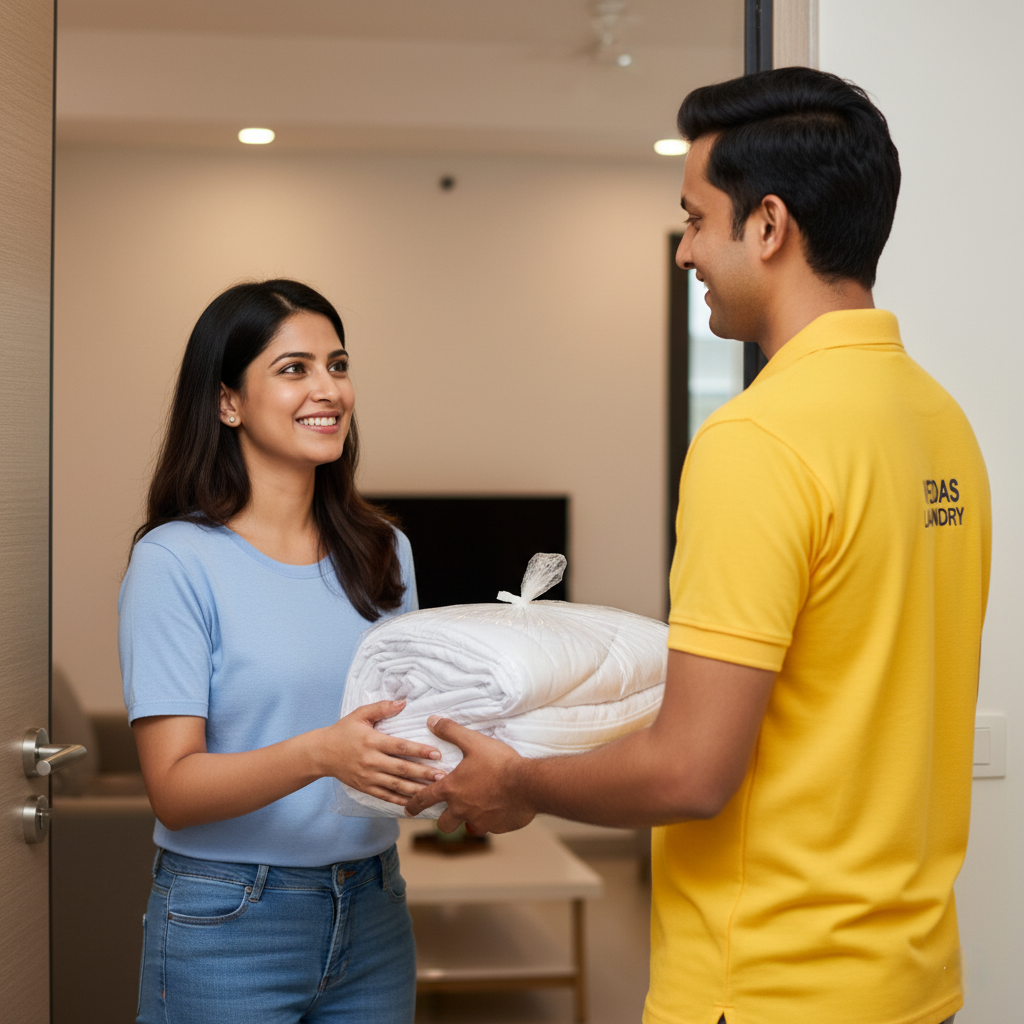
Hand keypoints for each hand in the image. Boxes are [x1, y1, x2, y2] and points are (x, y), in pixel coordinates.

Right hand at [315, 701, 444, 806]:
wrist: (321, 753)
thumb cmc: (343, 731)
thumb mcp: (360, 715)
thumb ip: (381, 708)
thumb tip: (403, 703)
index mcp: (372, 741)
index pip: (400, 747)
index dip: (419, 750)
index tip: (436, 754)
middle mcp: (371, 761)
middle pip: (401, 769)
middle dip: (423, 773)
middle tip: (443, 776)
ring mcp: (368, 777)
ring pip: (396, 785)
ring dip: (417, 789)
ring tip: (434, 790)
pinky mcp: (365, 788)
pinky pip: (386, 796)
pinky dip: (401, 800)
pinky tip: (416, 802)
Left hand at [403, 716, 535, 834]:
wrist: (528, 785)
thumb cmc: (499, 763)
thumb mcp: (473, 741)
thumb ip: (451, 731)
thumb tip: (432, 721)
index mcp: (452, 790)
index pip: (424, 800)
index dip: (413, 805)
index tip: (408, 809)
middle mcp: (462, 809)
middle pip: (444, 823)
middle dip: (443, 820)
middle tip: (448, 813)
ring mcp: (479, 821)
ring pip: (467, 827)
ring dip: (468, 820)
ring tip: (476, 810)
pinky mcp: (496, 828)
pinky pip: (489, 827)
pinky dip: (490, 820)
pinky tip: (499, 808)